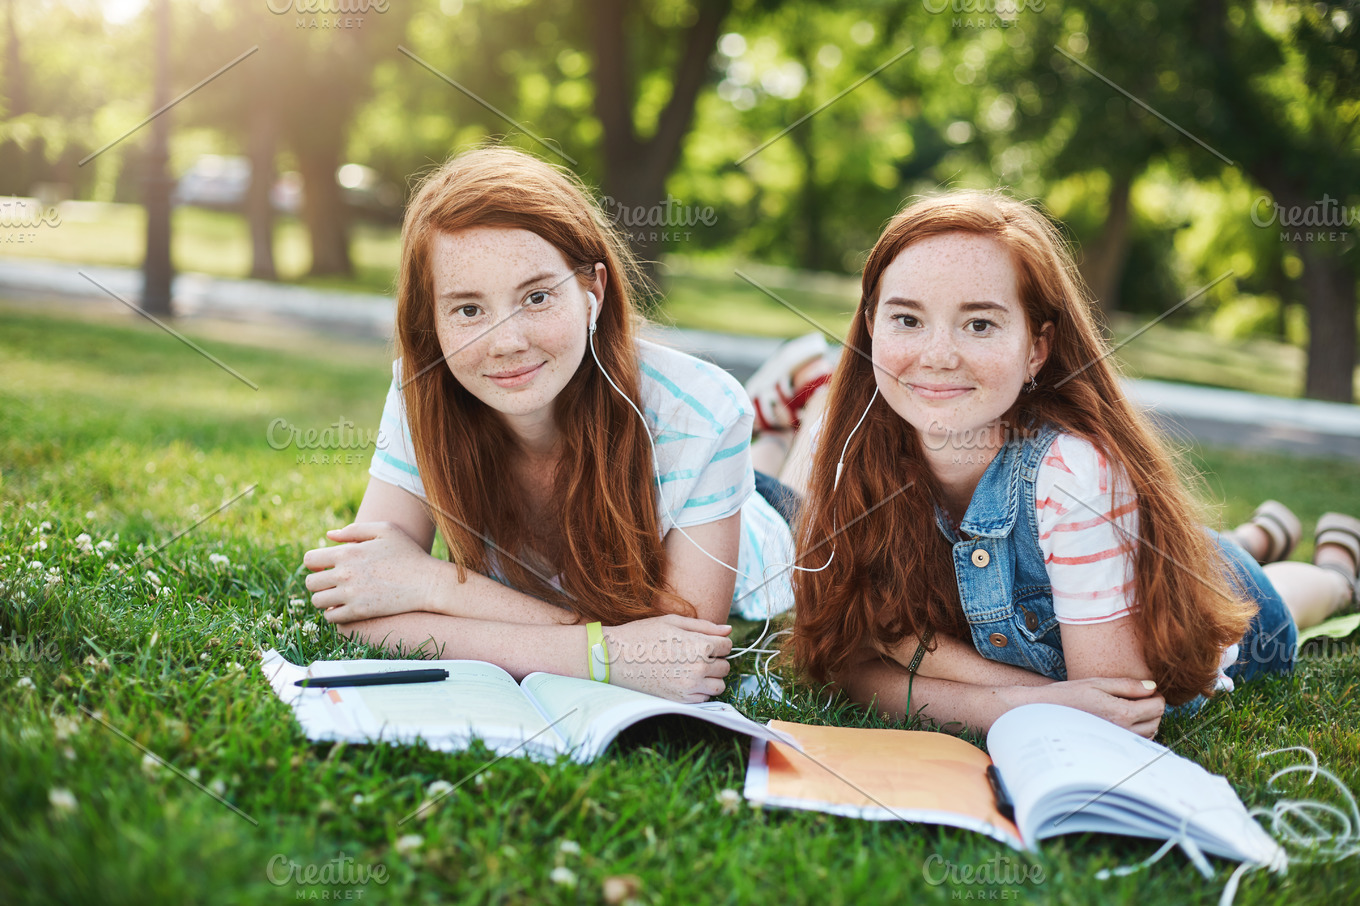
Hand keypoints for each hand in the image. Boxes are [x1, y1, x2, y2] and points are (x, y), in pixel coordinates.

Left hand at [302, 522, 446, 623]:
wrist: (427, 583)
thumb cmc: (409, 553)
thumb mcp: (385, 530)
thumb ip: (355, 530)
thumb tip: (329, 536)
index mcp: (347, 552)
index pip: (310, 559)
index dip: (315, 563)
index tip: (325, 566)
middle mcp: (344, 574)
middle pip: (311, 582)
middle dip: (319, 582)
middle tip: (332, 583)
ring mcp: (350, 595)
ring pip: (317, 601)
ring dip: (324, 599)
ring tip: (338, 596)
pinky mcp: (359, 612)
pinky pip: (330, 617)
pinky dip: (333, 613)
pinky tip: (345, 608)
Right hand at [602, 614, 732, 702]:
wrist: (615, 658)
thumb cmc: (643, 634)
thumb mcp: (673, 621)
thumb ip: (705, 626)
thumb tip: (728, 630)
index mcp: (700, 645)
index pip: (727, 646)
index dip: (717, 642)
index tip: (704, 641)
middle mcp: (699, 668)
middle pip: (725, 666)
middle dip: (715, 659)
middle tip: (695, 654)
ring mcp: (690, 686)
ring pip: (719, 686)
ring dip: (711, 677)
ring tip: (692, 668)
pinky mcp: (680, 700)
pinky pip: (704, 698)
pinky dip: (700, 691)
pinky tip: (684, 679)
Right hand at [1022, 677, 1164, 738]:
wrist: (1046, 713)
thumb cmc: (1069, 695)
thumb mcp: (1098, 683)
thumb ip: (1127, 685)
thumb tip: (1152, 686)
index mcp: (1122, 712)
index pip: (1157, 706)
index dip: (1156, 695)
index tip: (1147, 689)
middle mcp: (1123, 730)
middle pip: (1156, 720)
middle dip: (1153, 707)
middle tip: (1139, 696)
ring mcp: (1118, 740)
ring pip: (1149, 733)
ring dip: (1147, 719)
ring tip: (1130, 706)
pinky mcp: (1112, 745)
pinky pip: (1136, 740)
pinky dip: (1138, 730)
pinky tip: (1122, 719)